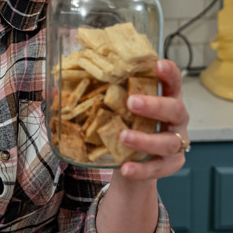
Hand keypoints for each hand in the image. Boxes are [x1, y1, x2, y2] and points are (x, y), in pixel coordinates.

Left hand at [111, 59, 189, 186]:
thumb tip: (56, 87)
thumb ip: (99, 96)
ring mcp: (175, 144)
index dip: (169, 73)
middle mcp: (175, 120)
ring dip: (146, 139)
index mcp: (166, 99)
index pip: (173, 82)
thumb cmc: (127, 127)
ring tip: (124, 137)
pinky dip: (141, 168)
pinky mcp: (170, 165)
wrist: (132, 164)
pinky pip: (158, 167)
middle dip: (155, 105)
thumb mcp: (118, 110)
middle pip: (175, 109)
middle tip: (132, 102)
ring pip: (168, 142)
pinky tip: (126, 167)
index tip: (158, 64)